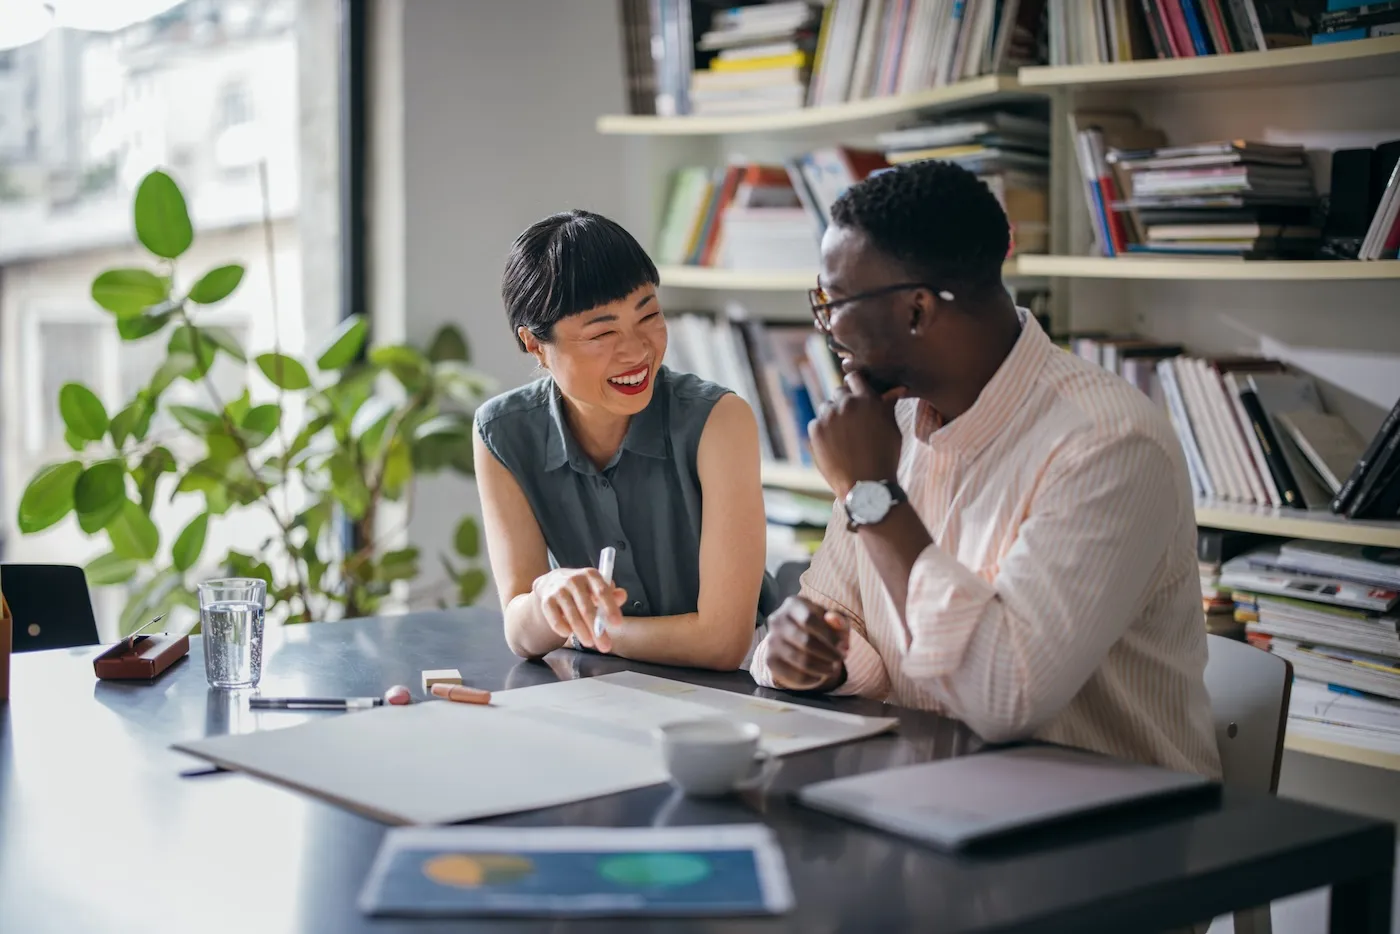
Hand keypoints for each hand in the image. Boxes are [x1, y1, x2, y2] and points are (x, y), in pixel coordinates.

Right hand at [532, 568, 626, 653]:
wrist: (552, 582)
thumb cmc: (582, 588)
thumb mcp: (597, 587)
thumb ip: (611, 594)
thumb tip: (622, 596)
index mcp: (590, 575)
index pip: (602, 591)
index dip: (610, 608)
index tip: (617, 624)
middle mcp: (574, 580)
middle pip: (586, 607)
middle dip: (596, 629)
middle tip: (605, 645)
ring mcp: (559, 590)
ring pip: (572, 615)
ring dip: (581, 632)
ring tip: (590, 643)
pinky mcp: (547, 601)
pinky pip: (554, 618)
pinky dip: (562, 628)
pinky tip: (568, 634)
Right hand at [764, 596, 851, 692]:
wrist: (796, 641)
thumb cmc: (820, 627)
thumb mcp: (833, 621)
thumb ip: (838, 620)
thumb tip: (835, 620)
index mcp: (793, 604)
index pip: (809, 620)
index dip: (829, 635)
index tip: (842, 644)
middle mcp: (777, 620)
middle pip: (806, 641)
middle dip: (829, 653)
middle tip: (840, 658)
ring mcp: (771, 640)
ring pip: (801, 660)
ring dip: (823, 667)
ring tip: (832, 668)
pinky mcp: (770, 660)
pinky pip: (794, 675)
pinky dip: (812, 678)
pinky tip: (820, 675)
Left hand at [808, 372, 903, 498]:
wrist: (866, 485)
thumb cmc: (885, 457)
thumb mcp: (893, 429)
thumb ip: (888, 406)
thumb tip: (895, 389)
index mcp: (867, 400)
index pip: (855, 378)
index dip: (855, 385)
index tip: (855, 393)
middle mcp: (846, 404)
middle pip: (839, 392)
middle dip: (844, 402)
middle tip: (851, 420)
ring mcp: (828, 417)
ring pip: (826, 407)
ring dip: (832, 416)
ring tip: (843, 436)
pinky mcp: (815, 431)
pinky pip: (816, 423)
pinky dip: (822, 431)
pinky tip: (833, 445)